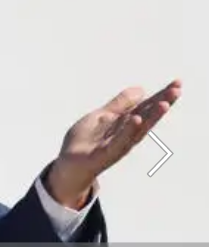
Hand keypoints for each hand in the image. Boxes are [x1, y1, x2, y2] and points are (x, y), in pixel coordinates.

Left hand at [47, 79, 182, 207]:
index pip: (146, 106)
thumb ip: (119, 104)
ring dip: (152, 116)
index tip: (178, 83)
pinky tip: (137, 119)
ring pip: (138, 129)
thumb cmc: (85, 141)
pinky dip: (128, 130)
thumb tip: (141, 90)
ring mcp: (118, 144)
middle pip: (147, 116)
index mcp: (126, 123)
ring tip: (164, 103)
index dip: (161, 95)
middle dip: (163, 103)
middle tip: (178, 89)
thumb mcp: (100, 116)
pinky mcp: (106, 154)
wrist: (68, 163)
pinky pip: (119, 141)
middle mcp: (126, 134)